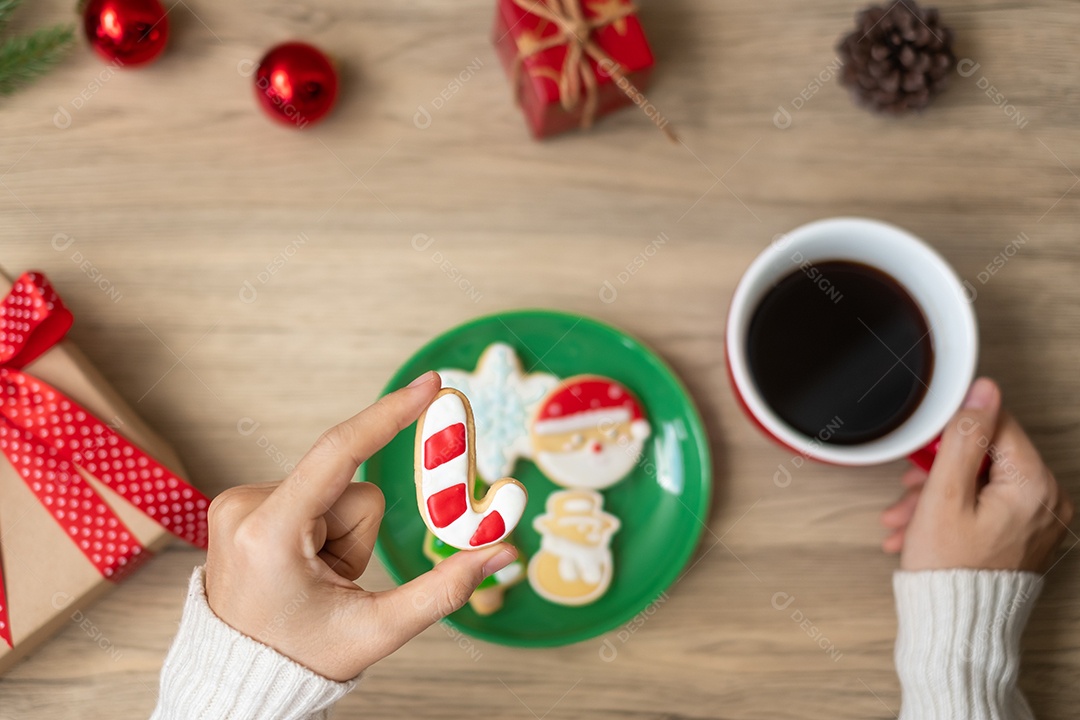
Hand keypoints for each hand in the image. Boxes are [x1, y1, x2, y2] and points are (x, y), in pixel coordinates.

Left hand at [203, 371, 517, 680]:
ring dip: (339, 534)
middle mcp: (245, 506)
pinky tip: (299, 565)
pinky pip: (311, 495)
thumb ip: (444, 590)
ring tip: (314, 579)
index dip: (389, 415)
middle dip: (360, 535)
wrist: (240, 677)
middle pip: (351, 489)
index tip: (429, 383)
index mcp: (271, 533)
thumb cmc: (302, 657)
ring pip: (333, 491)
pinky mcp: (241, 503)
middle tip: (335, 582)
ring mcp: (237, 502)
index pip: (339, 453)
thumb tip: (503, 552)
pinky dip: (319, 528)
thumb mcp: (376, 630)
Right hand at [881, 377, 1073, 571]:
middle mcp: (1048, 502)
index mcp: (1035, 486)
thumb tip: (983, 391)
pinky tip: (920, 529)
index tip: (925, 453)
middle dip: (938, 471)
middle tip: (908, 489)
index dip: (953, 433)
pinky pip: (988, 506)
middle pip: (987, 457)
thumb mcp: (945, 494)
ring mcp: (1039, 521)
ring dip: (938, 494)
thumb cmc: (949, 569)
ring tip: (905, 517)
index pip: (996, 425)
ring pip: (982, 483)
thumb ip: (964, 438)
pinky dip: (953, 512)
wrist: (956, 628)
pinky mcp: (1025, 535)